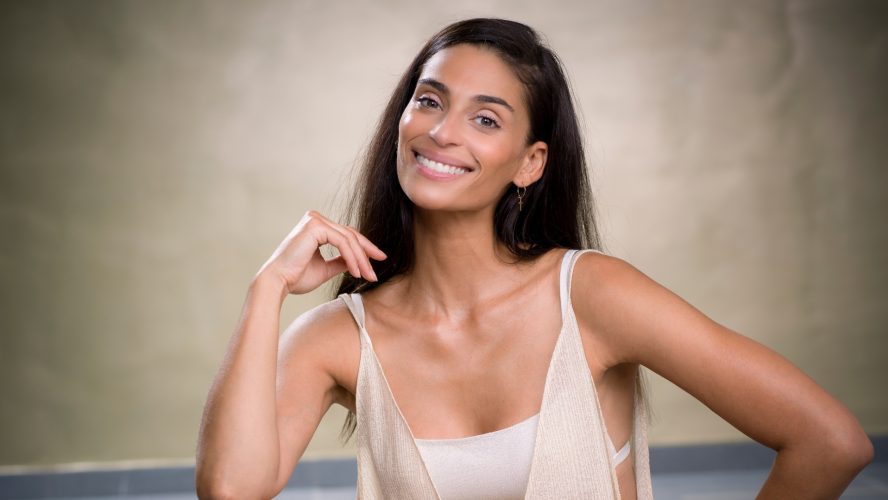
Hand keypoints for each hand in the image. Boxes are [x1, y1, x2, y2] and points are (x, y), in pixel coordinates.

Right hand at [256, 211, 385, 295]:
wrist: (277, 282)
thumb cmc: (295, 277)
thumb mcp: (325, 268)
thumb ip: (341, 262)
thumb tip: (358, 262)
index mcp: (316, 227)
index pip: (346, 235)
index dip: (364, 248)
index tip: (378, 261)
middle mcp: (315, 219)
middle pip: (350, 235)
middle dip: (366, 254)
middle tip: (375, 273)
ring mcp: (315, 220)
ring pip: (349, 239)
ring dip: (361, 259)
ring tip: (367, 276)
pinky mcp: (315, 226)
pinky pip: (342, 242)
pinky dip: (352, 257)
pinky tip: (356, 272)